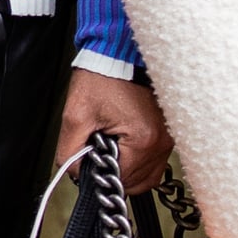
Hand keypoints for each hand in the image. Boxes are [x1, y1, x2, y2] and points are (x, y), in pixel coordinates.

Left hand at [56, 68, 170, 194]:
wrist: (117, 55)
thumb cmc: (102, 79)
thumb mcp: (76, 117)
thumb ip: (70, 153)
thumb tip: (76, 173)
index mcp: (143, 140)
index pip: (121, 181)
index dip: (101, 176)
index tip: (92, 162)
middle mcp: (162, 141)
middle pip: (137, 183)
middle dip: (115, 173)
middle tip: (100, 153)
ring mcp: (168, 137)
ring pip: (148, 175)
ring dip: (128, 169)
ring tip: (112, 147)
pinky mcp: (167, 132)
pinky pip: (155, 161)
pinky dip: (138, 160)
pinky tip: (124, 145)